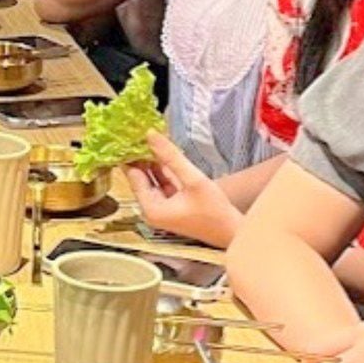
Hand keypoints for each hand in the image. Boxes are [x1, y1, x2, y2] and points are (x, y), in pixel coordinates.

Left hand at [126, 130, 241, 247]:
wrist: (233, 232)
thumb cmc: (215, 211)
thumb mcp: (193, 180)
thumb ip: (170, 157)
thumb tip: (150, 134)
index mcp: (150, 208)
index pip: (133, 175)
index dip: (131, 154)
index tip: (130, 133)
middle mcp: (150, 210)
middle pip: (141, 177)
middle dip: (141, 155)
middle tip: (138, 130)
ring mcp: (160, 208)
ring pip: (152, 178)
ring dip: (152, 160)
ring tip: (148, 135)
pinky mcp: (170, 205)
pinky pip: (162, 183)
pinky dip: (163, 170)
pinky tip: (163, 152)